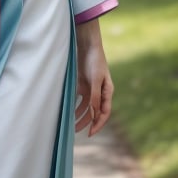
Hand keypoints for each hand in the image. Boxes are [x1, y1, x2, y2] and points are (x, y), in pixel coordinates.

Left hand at [75, 19, 113, 136]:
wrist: (87, 45)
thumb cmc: (95, 61)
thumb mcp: (95, 79)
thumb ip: (95, 96)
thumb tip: (94, 112)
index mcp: (107, 92)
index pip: (104, 112)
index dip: (98, 124)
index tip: (91, 132)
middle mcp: (100, 92)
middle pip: (95, 112)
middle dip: (87, 122)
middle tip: (77, 131)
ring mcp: (91, 89)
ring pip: (87, 107)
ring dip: (80, 116)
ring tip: (72, 125)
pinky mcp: (83, 85)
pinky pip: (80, 99)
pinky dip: (75, 106)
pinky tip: (69, 112)